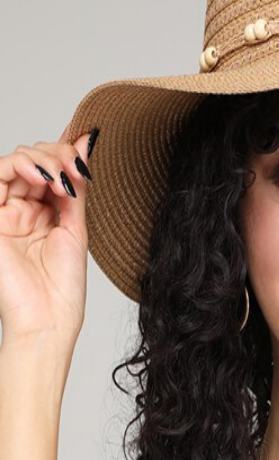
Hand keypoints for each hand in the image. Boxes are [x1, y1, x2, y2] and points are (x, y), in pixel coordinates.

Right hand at [0, 128, 93, 351]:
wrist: (47, 318)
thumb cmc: (62, 285)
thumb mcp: (76, 226)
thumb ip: (77, 184)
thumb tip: (88, 140)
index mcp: (45, 212)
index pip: (52, 167)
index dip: (68, 149)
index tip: (90, 140)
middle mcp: (22, 208)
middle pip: (35, 158)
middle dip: (59, 154)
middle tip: (78, 169)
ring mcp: (4, 212)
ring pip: (16, 161)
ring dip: (43, 158)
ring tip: (61, 176)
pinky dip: (22, 167)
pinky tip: (44, 178)